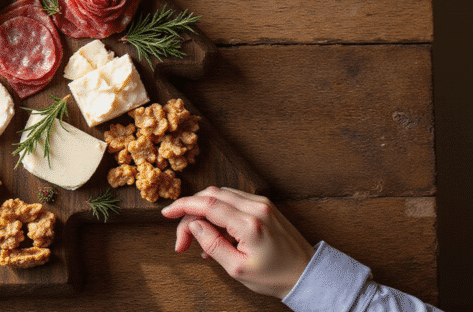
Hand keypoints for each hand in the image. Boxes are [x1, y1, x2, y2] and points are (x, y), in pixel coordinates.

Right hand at [162, 186, 314, 298]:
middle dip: (190, 213)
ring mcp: (262, 203)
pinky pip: (233, 200)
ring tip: (199, 241)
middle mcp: (256, 207)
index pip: (207, 204)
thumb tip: (193, 224)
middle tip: (182, 240)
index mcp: (250, 224)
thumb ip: (212, 244)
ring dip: (203, 212)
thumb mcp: (238, 268)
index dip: (182, 206)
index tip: (166, 213)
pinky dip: (218, 212)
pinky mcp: (264, 205)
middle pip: (211, 196)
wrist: (306, 274)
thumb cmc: (275, 276)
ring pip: (221, 195)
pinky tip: (215, 235)